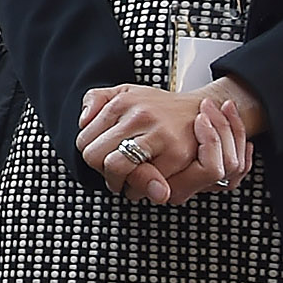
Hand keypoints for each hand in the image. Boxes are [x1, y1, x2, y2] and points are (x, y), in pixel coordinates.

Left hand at [75, 84, 248, 202]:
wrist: (199, 111)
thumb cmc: (159, 107)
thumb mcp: (125, 92)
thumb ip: (96, 100)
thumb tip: (83, 122)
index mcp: (122, 102)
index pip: (84, 140)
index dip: (91, 155)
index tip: (102, 158)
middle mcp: (139, 116)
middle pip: (95, 157)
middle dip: (100, 170)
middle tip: (113, 173)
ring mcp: (159, 135)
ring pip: (117, 169)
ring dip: (118, 183)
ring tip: (126, 181)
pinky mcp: (177, 154)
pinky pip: (144, 183)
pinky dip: (141, 190)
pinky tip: (146, 182)